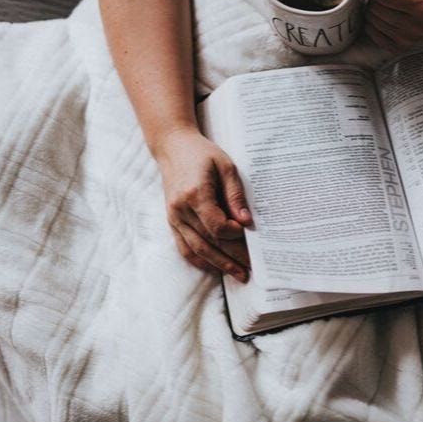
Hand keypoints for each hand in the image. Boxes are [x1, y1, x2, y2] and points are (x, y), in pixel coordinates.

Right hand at [155, 128, 252, 281]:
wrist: (173, 147)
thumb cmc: (202, 154)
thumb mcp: (226, 166)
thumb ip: (235, 194)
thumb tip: (246, 221)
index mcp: (195, 194)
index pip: (216, 225)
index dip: (233, 234)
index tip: (248, 233)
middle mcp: (181, 209)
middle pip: (208, 241)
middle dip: (231, 257)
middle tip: (250, 269)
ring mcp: (174, 217)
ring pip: (197, 249)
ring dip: (218, 264)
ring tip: (238, 274)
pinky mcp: (172, 221)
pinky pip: (184, 247)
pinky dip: (200, 260)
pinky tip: (215, 267)